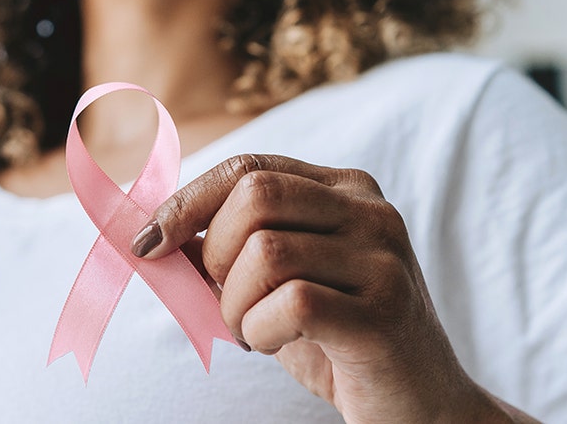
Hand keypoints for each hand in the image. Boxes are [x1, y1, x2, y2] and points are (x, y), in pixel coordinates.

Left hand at [130, 154, 530, 423]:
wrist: (420, 407)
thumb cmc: (335, 341)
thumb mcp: (274, 285)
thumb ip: (223, 252)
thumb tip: (146, 234)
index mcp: (344, 189)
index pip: (248, 167)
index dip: (186, 202)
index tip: (146, 242)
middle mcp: (370, 211)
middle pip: (253, 196)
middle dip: (215, 255)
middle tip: (229, 302)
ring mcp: (384, 258)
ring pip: (265, 250)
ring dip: (235, 304)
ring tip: (253, 330)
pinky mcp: (385, 312)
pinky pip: (290, 303)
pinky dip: (261, 329)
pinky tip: (275, 344)